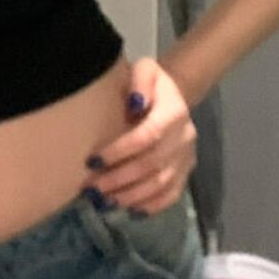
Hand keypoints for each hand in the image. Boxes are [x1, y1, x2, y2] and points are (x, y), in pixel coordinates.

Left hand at [84, 58, 196, 214]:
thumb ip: (139, 81)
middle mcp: (185, 137)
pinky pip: (171, 195)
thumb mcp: (144, 70)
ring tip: (103, 200)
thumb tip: (135, 103)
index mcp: (175, 111)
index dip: (120, 151)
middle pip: (152, 164)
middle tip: (91, 187)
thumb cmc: (148, 84)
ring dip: (130, 195)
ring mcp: (187, 157)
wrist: (171, 97)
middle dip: (119, 179)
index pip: (148, 135)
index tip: (92, 160)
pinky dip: (150, 205)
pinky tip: (128, 209)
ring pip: (160, 184)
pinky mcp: (186, 172)